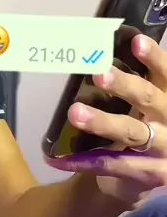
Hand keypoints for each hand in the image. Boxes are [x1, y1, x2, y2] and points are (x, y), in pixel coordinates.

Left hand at [45, 34, 166, 205]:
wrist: (149, 175)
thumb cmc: (145, 124)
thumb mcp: (147, 102)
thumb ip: (133, 81)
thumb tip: (96, 48)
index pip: (165, 74)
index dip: (154, 58)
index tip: (136, 41)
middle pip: (149, 99)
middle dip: (124, 85)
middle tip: (98, 73)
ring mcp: (163, 150)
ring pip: (131, 132)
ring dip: (102, 122)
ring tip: (74, 112)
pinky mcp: (150, 174)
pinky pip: (113, 164)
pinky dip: (85, 160)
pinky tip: (60, 157)